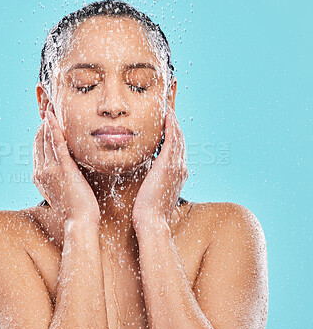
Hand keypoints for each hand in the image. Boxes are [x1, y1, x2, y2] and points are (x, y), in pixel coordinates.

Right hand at [32, 108, 100, 227]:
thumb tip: (62, 167)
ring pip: (46, 139)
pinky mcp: (63, 169)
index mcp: (39, 176)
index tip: (45, 119)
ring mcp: (50, 170)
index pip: (37, 148)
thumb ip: (57, 177)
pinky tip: (52, 117)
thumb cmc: (74, 209)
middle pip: (39, 141)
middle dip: (43, 122)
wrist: (78, 222)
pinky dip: (54, 128)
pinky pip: (57, 144)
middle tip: (47, 106)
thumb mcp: (60, 190)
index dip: (40, 132)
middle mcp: (41, 171)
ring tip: (50, 105)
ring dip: (48, 120)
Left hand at [132, 106, 188, 226]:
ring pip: (178, 137)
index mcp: (178, 174)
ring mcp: (177, 165)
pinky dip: (171, 126)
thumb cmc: (148, 210)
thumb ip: (154, 179)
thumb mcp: (153, 191)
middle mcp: (181, 168)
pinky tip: (168, 115)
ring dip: (174, 121)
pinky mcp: (169, 164)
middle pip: (180, 140)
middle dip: (175, 124)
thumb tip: (147, 172)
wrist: (152, 222)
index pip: (177, 149)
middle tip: (170, 109)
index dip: (174, 134)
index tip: (168, 123)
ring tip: (169, 107)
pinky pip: (172, 139)